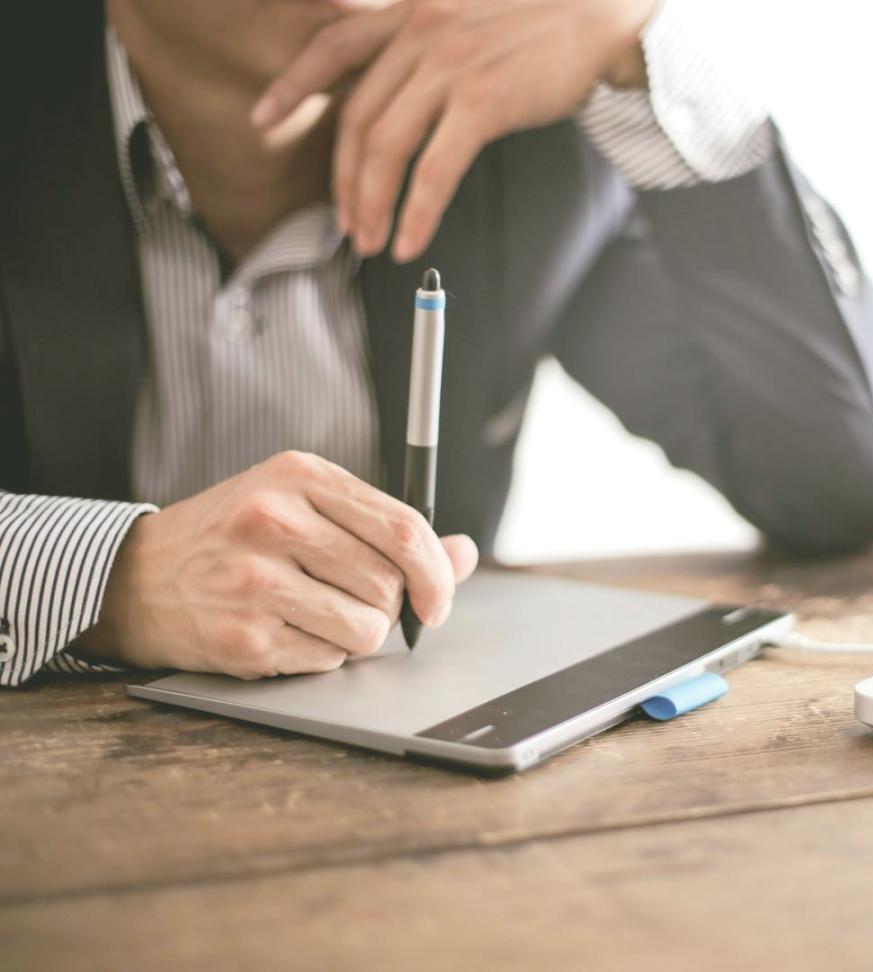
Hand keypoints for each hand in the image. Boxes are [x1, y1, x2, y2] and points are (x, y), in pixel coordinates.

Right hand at [74, 451, 478, 678]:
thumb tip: (463, 553)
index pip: (403, 527)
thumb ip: (385, 527)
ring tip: (321, 617)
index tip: (438, 599)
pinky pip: (328, 660)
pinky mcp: (243, 636)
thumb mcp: (304, 506)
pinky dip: (323, 656)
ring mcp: (255, 580)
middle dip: (390, 607)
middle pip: (389, 583)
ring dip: (358, 635)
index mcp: (300, 476)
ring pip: (366, 629)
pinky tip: (288, 632)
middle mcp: (275, 521)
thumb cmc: (236, 537)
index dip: (437, 572)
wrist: (137, 578)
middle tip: (360, 605)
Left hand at [250, 0, 656, 262]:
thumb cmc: (542, 25)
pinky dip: (417, 212)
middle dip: (345, 179)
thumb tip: (399, 82)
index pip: (333, 45)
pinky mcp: (482, 102)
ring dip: (373, 204)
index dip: (293, 84)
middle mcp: (420, 32)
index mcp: (411, 12)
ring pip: (386, 148)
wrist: (599, 18)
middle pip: (358, 117)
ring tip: (373, 240)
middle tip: (346, 221)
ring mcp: (449, 67)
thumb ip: (426, 40)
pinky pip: (434, 170)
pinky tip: (411, 239)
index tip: (263, 116)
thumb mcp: (467, 15)